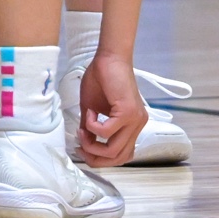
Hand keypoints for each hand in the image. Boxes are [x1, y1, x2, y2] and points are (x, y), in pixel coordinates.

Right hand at [75, 51, 148, 168]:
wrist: (110, 58)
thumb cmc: (102, 78)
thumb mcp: (93, 110)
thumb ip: (92, 130)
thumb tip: (85, 144)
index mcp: (132, 127)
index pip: (121, 156)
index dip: (101, 159)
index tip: (83, 149)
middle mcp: (137, 126)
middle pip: (118, 159)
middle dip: (95, 157)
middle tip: (81, 146)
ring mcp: (135, 120)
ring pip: (114, 151)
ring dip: (92, 145)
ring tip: (83, 130)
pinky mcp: (128, 112)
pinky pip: (107, 132)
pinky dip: (93, 127)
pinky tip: (90, 114)